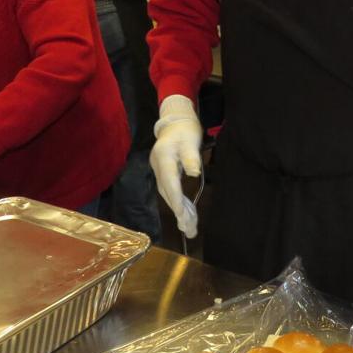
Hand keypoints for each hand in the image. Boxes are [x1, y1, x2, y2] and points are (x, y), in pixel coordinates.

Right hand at [149, 95, 202, 237]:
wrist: (175, 122)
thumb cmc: (185, 130)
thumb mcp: (190, 140)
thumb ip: (191, 157)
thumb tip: (194, 172)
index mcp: (163, 158)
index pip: (170, 183)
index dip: (176, 201)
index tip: (183, 217)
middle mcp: (158, 167)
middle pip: (167, 193)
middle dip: (178, 212)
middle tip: (189, 229)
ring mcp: (159, 170)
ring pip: (168, 194)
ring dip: (178, 210)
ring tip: (189, 227)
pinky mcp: (163, 173)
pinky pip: (170, 190)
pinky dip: (177, 203)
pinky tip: (185, 214)